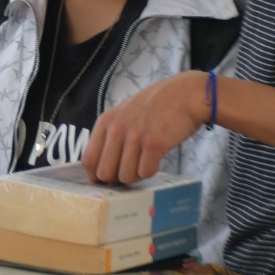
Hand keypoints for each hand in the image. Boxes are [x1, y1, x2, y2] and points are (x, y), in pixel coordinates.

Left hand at [84, 71, 208, 184]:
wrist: (186, 94)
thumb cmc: (156, 107)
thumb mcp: (124, 114)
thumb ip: (111, 136)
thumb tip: (102, 169)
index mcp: (106, 122)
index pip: (88, 160)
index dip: (96, 176)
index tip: (107, 179)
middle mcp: (116, 129)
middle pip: (104, 173)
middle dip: (117, 179)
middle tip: (131, 171)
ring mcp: (134, 136)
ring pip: (125, 176)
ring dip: (136, 176)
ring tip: (145, 162)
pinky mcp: (154, 143)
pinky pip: (145, 172)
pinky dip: (151, 171)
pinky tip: (156, 159)